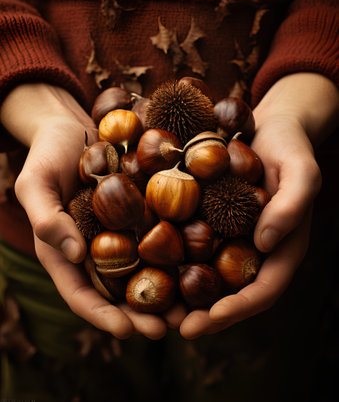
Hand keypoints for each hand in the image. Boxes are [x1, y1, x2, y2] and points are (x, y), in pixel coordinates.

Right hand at [0, 83, 167, 339]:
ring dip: (165, 289)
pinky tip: (197, 261)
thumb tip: (75, 255)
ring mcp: (119, 231)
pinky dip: (174, 252)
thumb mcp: (36, 184)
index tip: (130, 332)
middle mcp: (95, 248)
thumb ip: (47, 219)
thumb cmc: (47, 154)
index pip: (82, 294)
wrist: (72, 127)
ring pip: (143, 269)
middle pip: (118, 291)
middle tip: (169, 326)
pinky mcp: (139, 212)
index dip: (104, 316)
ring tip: (191, 306)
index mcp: (66, 251)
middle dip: (142, 312)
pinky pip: (156, 234)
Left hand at [179, 72, 338, 338]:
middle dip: (204, 314)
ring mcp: (232, 235)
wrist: (270, 126)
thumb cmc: (291, 147)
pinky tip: (149, 262)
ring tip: (154, 306)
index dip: (237, 310)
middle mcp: (254, 248)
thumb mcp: (301, 172)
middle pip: (231, 292)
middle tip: (173, 326)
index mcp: (281, 248)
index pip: (263, 290)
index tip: (206, 322)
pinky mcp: (212, 218)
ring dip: (184, 294)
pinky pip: (193, 242)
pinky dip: (175, 257)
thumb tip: (263, 245)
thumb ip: (291, 207)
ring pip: (209, 273)